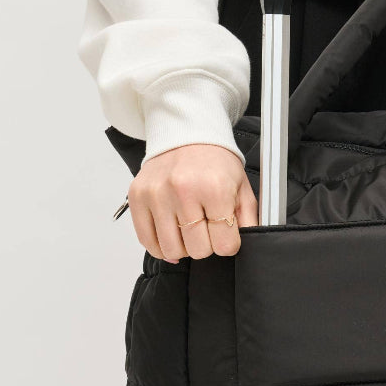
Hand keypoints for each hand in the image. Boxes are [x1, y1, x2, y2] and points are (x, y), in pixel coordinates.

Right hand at [128, 144, 257, 261]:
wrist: (188, 136)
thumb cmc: (216, 163)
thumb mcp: (242, 189)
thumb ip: (248, 221)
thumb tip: (244, 247)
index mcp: (214, 189)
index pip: (224, 244)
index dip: (228, 245)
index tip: (226, 235)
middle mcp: (183, 191)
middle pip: (197, 250)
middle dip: (206, 245)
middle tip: (207, 229)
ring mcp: (157, 195)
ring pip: (171, 250)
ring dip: (183, 247)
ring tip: (188, 230)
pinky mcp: (137, 197)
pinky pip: (147, 241)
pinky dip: (160, 246)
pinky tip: (171, 234)